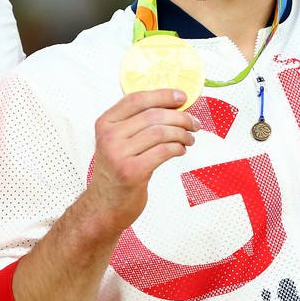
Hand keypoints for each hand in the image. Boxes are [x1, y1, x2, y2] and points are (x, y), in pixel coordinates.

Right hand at [79, 88, 200, 236]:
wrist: (105, 205)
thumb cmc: (117, 170)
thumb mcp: (117, 141)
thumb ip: (136, 123)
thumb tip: (172, 106)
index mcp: (105, 123)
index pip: (136, 99)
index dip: (162, 95)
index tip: (182, 97)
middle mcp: (109, 136)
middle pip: (153, 115)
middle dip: (180, 117)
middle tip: (193, 123)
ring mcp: (119, 154)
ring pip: (161, 133)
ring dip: (182, 133)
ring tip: (189, 139)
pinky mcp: (132, 172)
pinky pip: (163, 151)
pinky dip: (178, 148)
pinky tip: (181, 150)